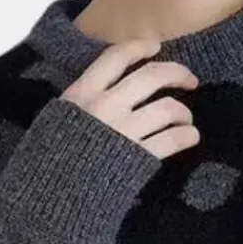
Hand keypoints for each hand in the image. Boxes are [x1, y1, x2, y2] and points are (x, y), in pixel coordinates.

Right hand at [61, 37, 200, 158]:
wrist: (54, 196)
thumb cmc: (52, 160)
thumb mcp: (58, 120)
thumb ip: (80, 104)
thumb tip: (100, 94)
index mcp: (82, 92)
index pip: (116, 57)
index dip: (140, 48)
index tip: (156, 47)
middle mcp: (106, 106)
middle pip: (151, 76)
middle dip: (177, 73)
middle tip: (190, 80)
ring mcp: (124, 131)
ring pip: (167, 108)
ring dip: (183, 111)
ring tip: (186, 119)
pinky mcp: (139, 156)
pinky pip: (172, 139)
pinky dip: (187, 135)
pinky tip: (191, 136)